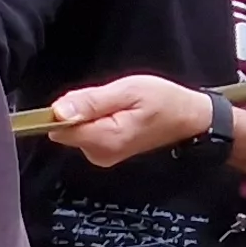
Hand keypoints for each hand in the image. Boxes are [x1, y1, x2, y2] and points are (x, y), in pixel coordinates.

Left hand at [46, 74, 219, 168]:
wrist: (187, 118)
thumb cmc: (163, 101)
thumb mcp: (128, 90)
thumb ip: (91, 101)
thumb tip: (58, 111)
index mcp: (105, 140)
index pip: (61, 129)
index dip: (66, 109)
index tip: (85, 98)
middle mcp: (99, 154)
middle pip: (66, 130)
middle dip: (80, 110)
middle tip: (108, 99)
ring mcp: (102, 156)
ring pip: (75, 131)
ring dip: (89, 114)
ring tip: (117, 105)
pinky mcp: (104, 153)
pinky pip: (86, 133)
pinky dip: (96, 120)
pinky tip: (116, 114)